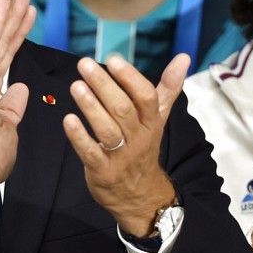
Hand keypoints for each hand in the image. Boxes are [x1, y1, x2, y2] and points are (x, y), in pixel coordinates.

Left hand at [62, 53, 187, 237]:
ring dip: (90, 107)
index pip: (146, 97)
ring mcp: (120, 156)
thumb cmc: (144, 147)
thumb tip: (183, 57)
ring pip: (107, 130)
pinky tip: (68, 119)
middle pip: (123, 109)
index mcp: (152, 122)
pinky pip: (90, 153)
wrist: (141, 195)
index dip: (130, 78)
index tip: (113, 59)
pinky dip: (79, 137)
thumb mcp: (159, 118)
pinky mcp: (102, 171)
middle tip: (84, 65)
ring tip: (76, 86)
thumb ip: (168, 87)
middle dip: (104, 85)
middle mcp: (138, 137)